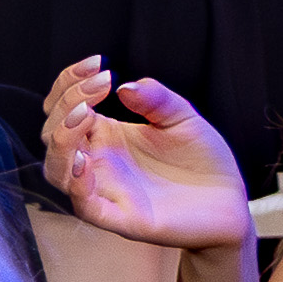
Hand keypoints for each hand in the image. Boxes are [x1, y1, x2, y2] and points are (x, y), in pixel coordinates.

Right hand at [42, 66, 252, 252]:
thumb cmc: (201, 161)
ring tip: (85, 114)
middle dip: (66, 104)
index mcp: (106, 136)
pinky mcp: (121, 217)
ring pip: (57, 171)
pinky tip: (85, 160)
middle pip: (53, 135)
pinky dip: (76, 184)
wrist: (229, 203)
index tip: (97, 63)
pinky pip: (84, 206)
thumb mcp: (182, 116)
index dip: (69, 82)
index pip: (64, 108)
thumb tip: (125, 87)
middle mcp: (98, 162)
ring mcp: (106, 190)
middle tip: (100, 84)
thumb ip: (155, 98)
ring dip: (62, 141)